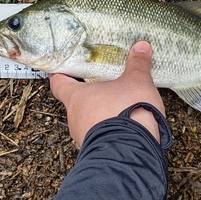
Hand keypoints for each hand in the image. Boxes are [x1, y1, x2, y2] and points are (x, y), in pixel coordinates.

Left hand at [50, 41, 164, 146]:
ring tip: (119, 109)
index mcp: (77, 97)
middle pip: (76, 104)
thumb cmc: (126, 112)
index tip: (63, 71)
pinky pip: (101, 138)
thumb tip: (141, 47)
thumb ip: (138, 64)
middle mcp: (75, 119)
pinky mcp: (98, 152)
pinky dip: (110, 132)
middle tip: (103, 88)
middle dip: (90, 97)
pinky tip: (126, 128)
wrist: (133, 152)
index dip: (61, 76)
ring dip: (101, 116)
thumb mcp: (137, 81)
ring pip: (89, 123)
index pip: (59, 84)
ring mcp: (84, 138)